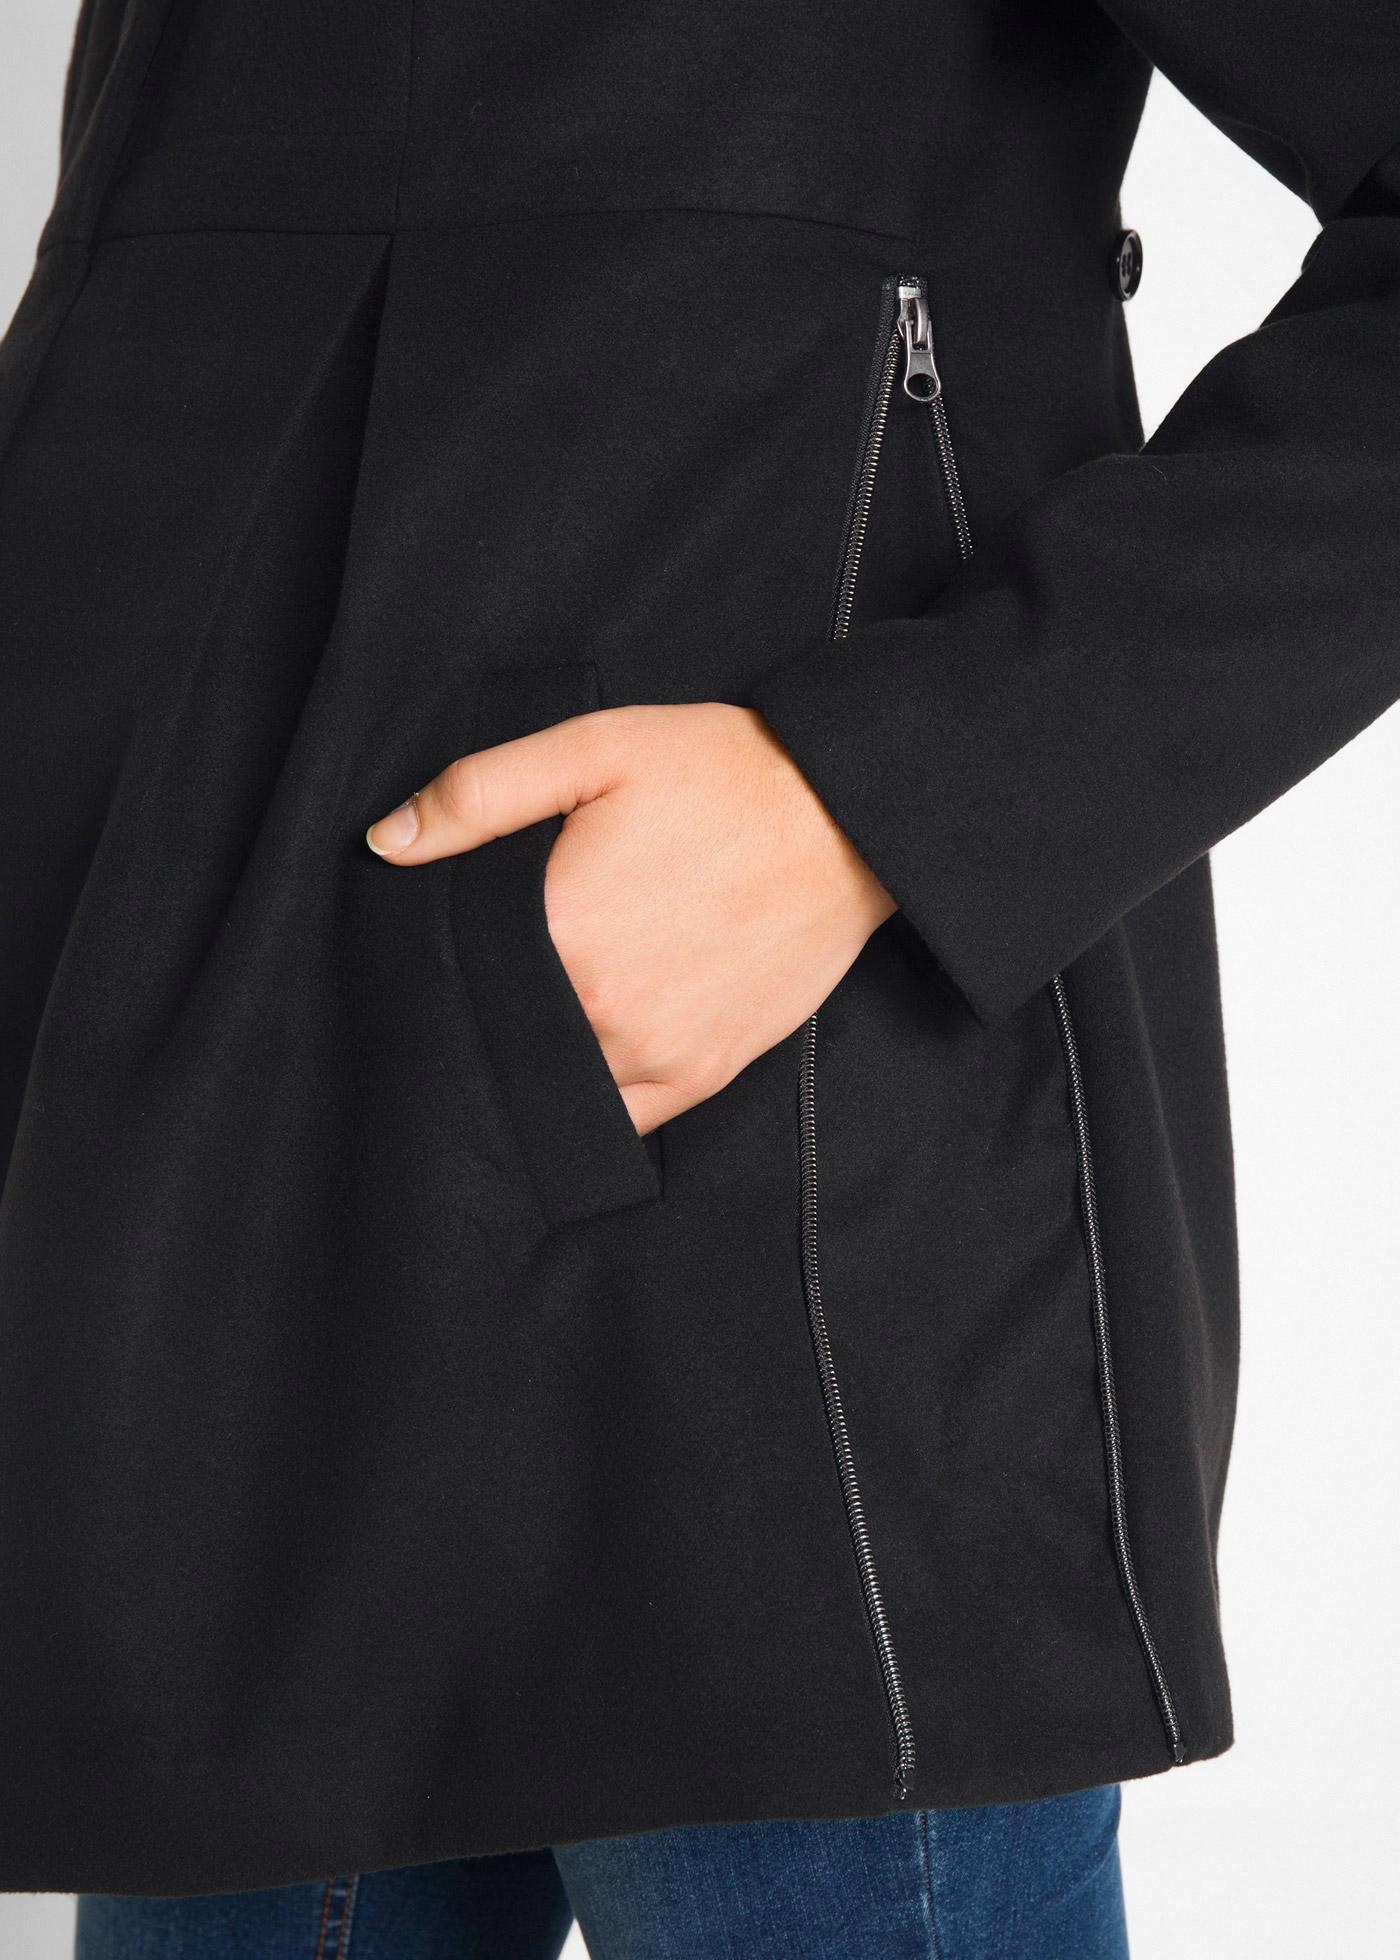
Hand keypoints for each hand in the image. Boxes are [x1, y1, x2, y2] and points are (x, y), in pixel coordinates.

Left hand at [366, 703, 895, 1132]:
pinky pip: (621, 1118)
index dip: (439, 966)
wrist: (848, 816)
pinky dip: (591, 1096)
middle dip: (486, 1013)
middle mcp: (604, 1012)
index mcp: (562, 932)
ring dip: (535, 1060)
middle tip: (489, 977)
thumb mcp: (592, 749)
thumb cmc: (722, 773)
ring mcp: (657, 1054)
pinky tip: (580, 1059)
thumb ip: (478, 795)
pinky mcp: (704, 1073)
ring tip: (536, 1013)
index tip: (437, 949)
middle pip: (502, 1037)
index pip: (457, 978)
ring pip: (556, 1085)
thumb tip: (387, 844)